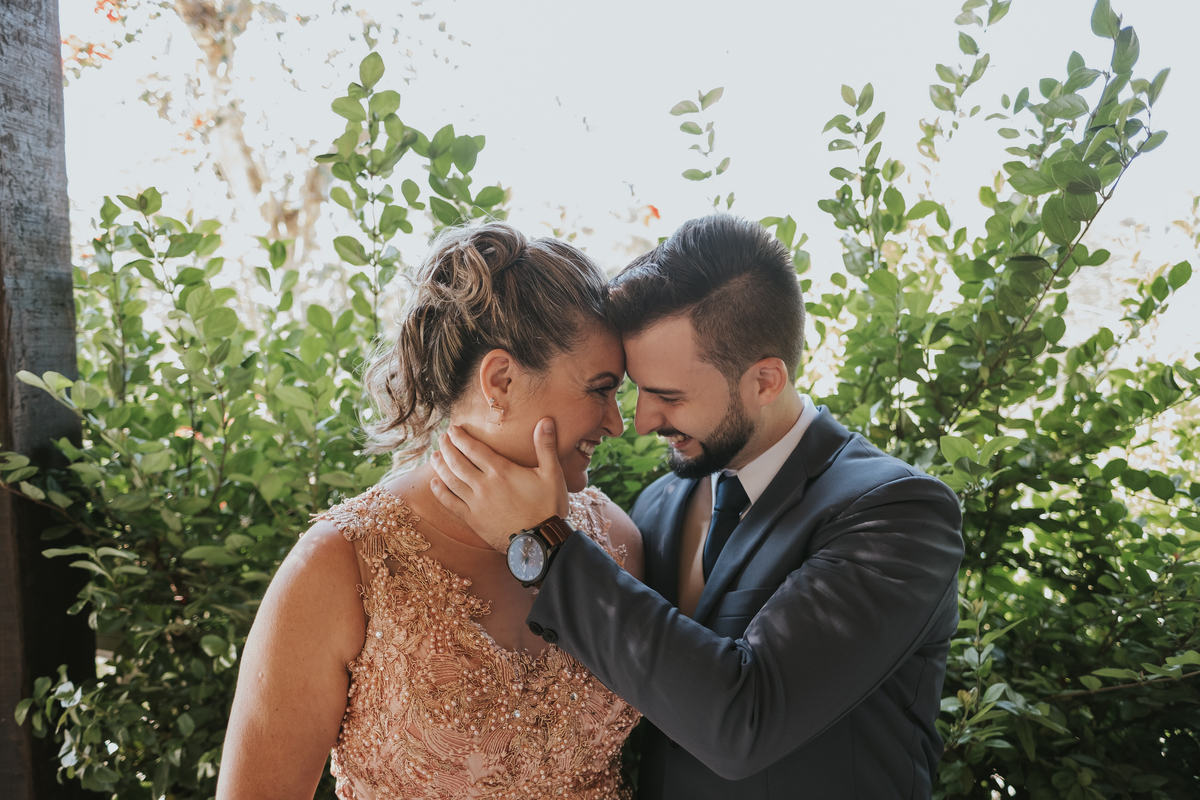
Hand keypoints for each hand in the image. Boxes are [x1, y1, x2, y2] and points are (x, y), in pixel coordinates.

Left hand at [430, 417, 568, 550]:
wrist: (541, 542)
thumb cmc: (549, 507)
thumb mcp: (552, 474)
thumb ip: (545, 446)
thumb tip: (545, 420)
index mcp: (501, 470)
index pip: (473, 448)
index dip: (460, 437)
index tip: (452, 429)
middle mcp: (484, 484)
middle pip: (458, 461)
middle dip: (447, 447)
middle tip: (441, 438)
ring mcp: (476, 503)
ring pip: (451, 480)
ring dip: (440, 466)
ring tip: (434, 456)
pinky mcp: (473, 520)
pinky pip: (451, 503)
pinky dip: (440, 492)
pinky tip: (434, 484)